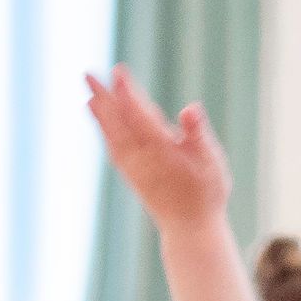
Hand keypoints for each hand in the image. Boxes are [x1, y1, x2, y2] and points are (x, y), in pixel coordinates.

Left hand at [85, 70, 230, 231]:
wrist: (190, 229)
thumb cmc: (206, 193)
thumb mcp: (212, 162)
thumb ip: (198, 134)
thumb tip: (190, 109)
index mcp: (163, 151)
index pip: (140, 115)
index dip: (128, 93)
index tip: (118, 72)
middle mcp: (143, 158)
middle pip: (119, 122)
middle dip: (103, 97)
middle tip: (88, 75)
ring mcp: (134, 168)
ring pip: (112, 135)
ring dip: (99, 114)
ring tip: (89, 96)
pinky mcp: (132, 176)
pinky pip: (114, 148)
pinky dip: (105, 132)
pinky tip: (101, 123)